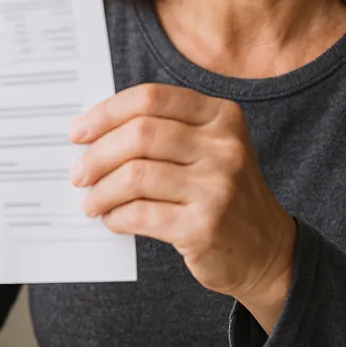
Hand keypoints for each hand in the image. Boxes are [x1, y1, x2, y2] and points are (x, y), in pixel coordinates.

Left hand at [70, 83, 295, 331]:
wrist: (266, 248)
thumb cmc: (222, 192)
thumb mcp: (210, 148)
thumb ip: (165, 131)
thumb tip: (94, 132)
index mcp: (222, 116)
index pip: (152, 98)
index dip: (107, 112)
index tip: (79, 131)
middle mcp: (224, 146)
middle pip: (140, 134)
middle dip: (98, 155)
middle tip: (79, 173)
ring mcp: (217, 186)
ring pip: (135, 176)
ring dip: (102, 191)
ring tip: (92, 201)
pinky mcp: (204, 225)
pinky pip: (141, 214)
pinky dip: (117, 216)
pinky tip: (113, 219)